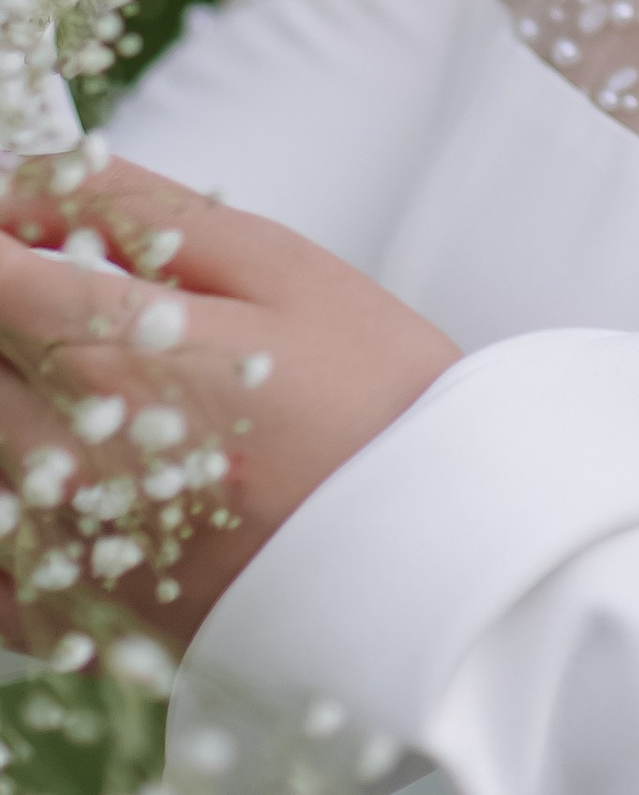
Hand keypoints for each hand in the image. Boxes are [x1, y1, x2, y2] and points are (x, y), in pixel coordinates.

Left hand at [0, 158, 456, 653]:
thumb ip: (144, 212)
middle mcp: (62, 454)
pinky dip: (7, 509)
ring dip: (14, 399)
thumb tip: (33, 179)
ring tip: (94, 380)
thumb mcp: (281, 268)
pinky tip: (68, 474)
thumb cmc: (377, 396)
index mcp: (114, 353)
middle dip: (11, 313)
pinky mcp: (67, 615)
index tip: (26, 221)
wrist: (440, 554)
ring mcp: (58, 544)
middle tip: (78, 296)